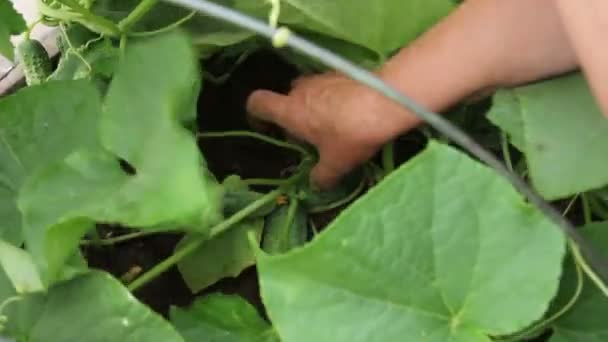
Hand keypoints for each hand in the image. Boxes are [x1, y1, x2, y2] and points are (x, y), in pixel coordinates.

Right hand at [246, 73, 418, 188]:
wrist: (387, 100)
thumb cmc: (351, 133)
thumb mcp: (336, 163)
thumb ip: (321, 175)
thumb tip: (316, 184)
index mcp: (290, 111)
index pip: (257, 103)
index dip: (256, 115)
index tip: (267, 129)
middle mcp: (301, 90)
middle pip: (286, 98)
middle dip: (293, 116)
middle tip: (310, 137)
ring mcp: (322, 77)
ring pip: (308, 91)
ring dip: (314, 106)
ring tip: (333, 125)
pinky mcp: (343, 72)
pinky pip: (329, 86)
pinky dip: (334, 98)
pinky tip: (352, 113)